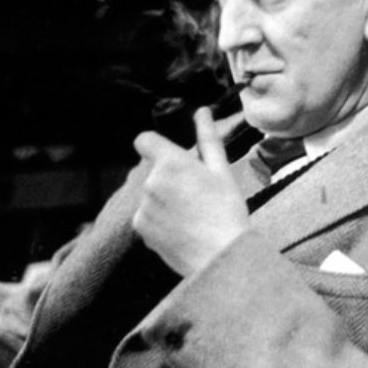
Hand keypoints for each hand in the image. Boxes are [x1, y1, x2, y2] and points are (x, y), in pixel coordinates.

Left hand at [132, 107, 249, 275]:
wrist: (221, 256)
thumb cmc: (227, 211)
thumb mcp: (221, 171)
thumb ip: (208, 138)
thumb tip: (202, 111)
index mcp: (171, 162)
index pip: (144, 140)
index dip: (156, 146)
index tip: (172, 158)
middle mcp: (150, 182)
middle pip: (152, 170)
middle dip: (167, 177)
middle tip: (195, 194)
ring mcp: (142, 206)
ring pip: (150, 194)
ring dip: (163, 199)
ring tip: (191, 215)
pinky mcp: (140, 228)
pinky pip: (146, 216)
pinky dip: (159, 221)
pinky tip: (181, 230)